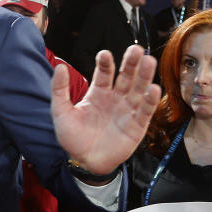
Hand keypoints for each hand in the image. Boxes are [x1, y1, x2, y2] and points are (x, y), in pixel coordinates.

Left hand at [52, 45, 160, 174]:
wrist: (83, 161)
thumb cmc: (72, 137)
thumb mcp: (60, 112)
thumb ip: (59, 90)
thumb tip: (60, 67)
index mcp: (98, 93)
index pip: (104, 73)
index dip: (106, 63)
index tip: (105, 54)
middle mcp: (115, 98)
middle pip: (126, 77)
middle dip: (131, 63)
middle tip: (135, 50)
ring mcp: (127, 111)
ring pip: (138, 89)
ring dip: (144, 76)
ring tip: (148, 61)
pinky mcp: (136, 125)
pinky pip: (144, 111)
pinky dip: (149, 100)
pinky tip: (152, 88)